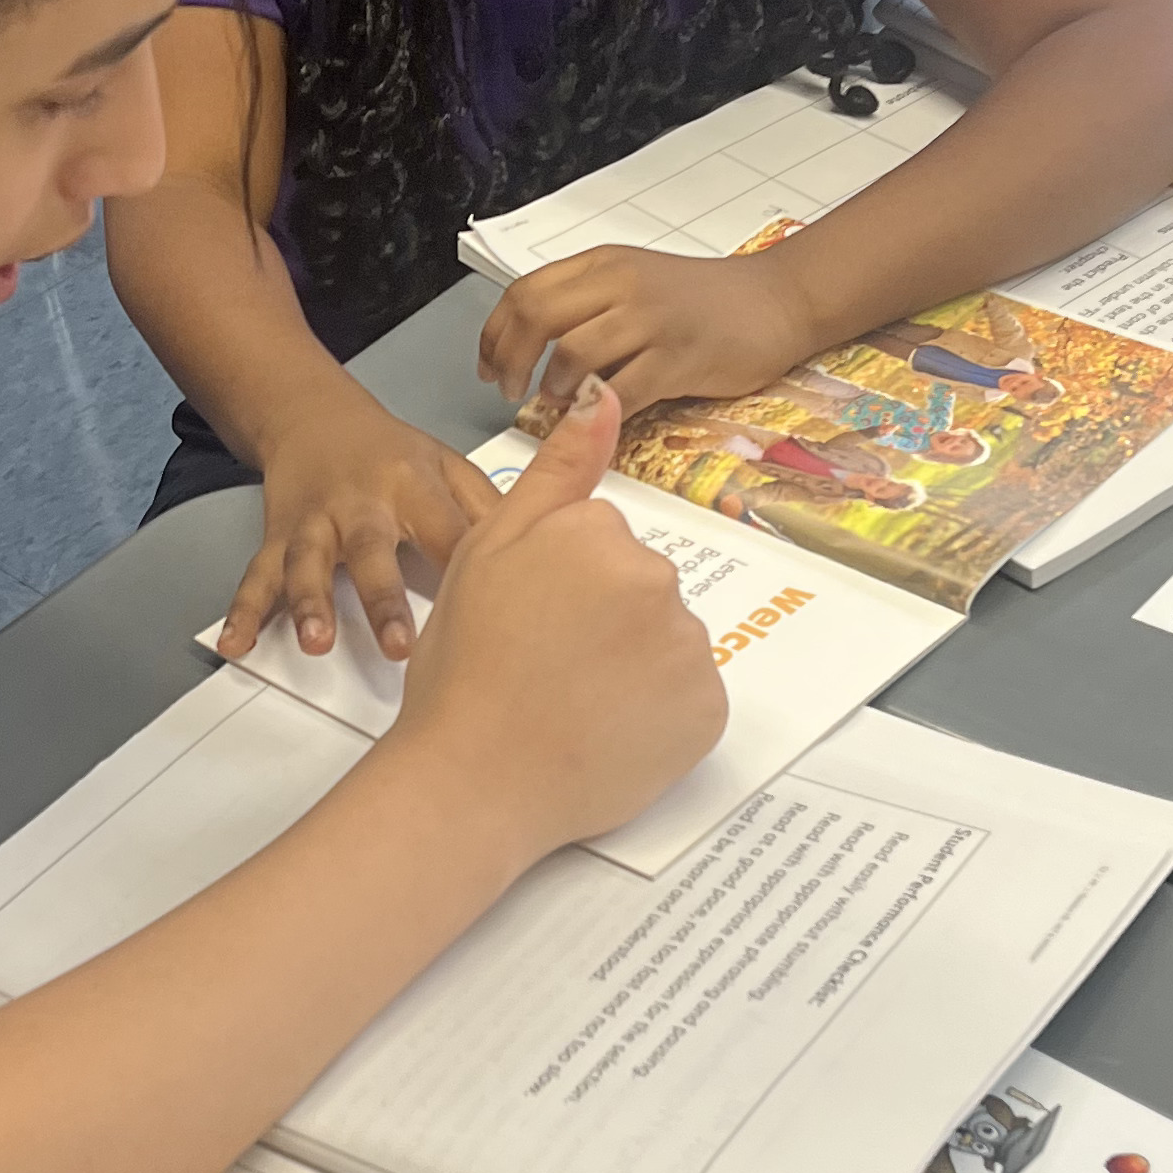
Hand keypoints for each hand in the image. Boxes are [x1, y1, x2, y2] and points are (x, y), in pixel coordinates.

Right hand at [217, 383, 497, 662]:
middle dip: (383, 598)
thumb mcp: (447, 466)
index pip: (445, 529)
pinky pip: (257, 576)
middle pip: (370, 549)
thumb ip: (490, 508)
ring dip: (309, 602)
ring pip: (307, 563)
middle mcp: (359, 503)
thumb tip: (554, 544)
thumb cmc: (391, 453)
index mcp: (411, 484)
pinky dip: (242, 611)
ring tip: (315, 643)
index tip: (493, 609)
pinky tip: (234, 643)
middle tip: (402, 648)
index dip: (467, 565)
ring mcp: (314, 523)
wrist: (312, 418)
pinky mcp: (279, 537)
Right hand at [396, 381, 723, 855]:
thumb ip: (557, 471)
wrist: (473, 779)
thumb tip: (603, 393)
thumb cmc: (465, 669)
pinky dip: (657, 718)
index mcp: (602, 535)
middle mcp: (657, 582)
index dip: (560, 585)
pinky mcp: (707, 713)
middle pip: (641, 589)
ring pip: (666, 643)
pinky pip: (688, 701)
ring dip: (631, 668)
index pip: (602, 544)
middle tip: (544, 668)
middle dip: (603, 622)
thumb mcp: (490, 548)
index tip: (527, 620)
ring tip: (571, 706)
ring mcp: (687, 650)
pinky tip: (606, 733)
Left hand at [480, 243, 822, 415]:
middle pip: (538, 317)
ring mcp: (652, 321)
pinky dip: (596, 410)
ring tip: (554, 404)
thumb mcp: (635, 283)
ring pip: (573, 352)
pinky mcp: (680, 359)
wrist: (776, 301)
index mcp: (604, 264)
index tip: (487, 365)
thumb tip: (529, 348)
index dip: (495, 333)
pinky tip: (592, 418)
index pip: (526, 291)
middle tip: (508, 390)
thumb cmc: (703, 300)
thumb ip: (586, 305)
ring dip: (552, 388)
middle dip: (510, 360)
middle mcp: (623, 285)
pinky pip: (622, 390)